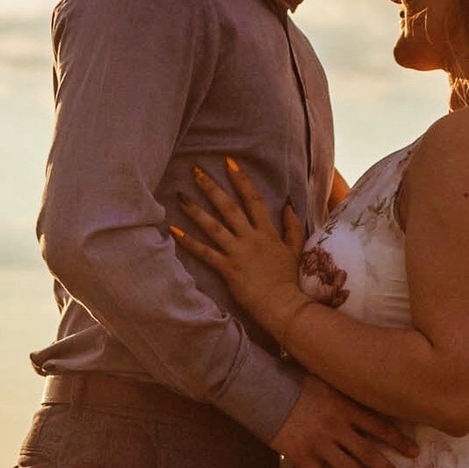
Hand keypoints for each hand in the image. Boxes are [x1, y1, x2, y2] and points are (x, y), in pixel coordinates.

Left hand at [173, 155, 308, 340]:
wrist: (283, 305)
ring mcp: (238, 252)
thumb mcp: (295, 250)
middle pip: (228, 207)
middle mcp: (250, 238)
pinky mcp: (227, 269)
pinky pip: (205, 252)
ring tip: (180, 195)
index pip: (253, 199)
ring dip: (195, 209)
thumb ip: (292, 227)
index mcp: (267, 232)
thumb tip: (289, 205)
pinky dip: (188, 241)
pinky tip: (173, 229)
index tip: (229, 162)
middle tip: (195, 170)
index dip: (241, 180)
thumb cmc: (288, 280)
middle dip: (211, 186)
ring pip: (213, 226)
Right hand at [269, 377, 414, 467]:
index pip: (380, 426)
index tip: (414, 452)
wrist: (263, 390)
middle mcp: (337, 427)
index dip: (399, 441)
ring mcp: (320, 443)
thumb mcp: (327, 380)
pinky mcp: (302, 456)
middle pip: (369, 453)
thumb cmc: (294, 381)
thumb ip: (346, 393)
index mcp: (345, 406)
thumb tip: (367, 396)